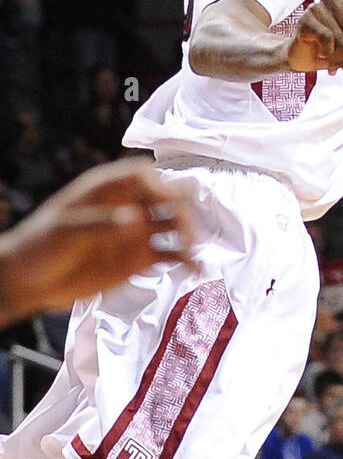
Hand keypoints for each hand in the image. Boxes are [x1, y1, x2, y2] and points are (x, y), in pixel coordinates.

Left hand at [0, 160, 200, 322]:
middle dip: (182, 209)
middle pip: (166, 196)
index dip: (160, 186)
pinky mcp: (140, 258)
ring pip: (173, 225)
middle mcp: (129, 205)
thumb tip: (137, 220)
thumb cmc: (40, 246)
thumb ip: (100, 225)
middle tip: (187, 231)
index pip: (144, 176)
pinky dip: (185, 259)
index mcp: (109, 188)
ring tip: (195, 250)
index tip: (170, 203)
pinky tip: (196, 268)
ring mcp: (137, 232)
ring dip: (189, 233)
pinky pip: (170, 254)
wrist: (29, 282)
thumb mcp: (64, 231)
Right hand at [286, 0, 342, 74]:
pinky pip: (327, 40)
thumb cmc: (331, 49)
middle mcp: (333, 1)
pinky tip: (322, 57)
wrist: (300, 58)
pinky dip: (327, 54)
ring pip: (341, 39)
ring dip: (339, 59)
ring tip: (333, 65)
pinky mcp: (306, 19)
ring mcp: (317, 8)